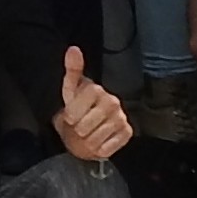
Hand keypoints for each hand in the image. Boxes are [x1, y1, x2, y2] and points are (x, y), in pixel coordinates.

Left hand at [53, 48, 128, 163]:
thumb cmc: (77, 109)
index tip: (71, 116)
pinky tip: (99, 140)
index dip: (70, 116)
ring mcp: (121, 118)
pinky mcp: (127, 133)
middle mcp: (112, 102)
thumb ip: (72, 70)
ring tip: (87, 133)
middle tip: (79, 125)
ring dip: (86, 141)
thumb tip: (73, 49)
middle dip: (78, 129)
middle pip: (85, 125)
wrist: (86, 129)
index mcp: (97, 90)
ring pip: (95, 138)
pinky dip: (99, 148)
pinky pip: (107, 148)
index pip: (76, 110)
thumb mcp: (69, 91)